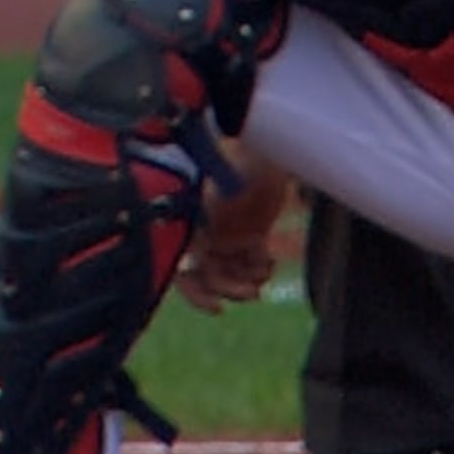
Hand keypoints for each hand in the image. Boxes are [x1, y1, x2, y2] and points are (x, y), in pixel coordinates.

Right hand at [173, 152, 289, 314]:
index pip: (184, 269)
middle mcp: (205, 234)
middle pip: (210, 277)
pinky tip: (269, 262)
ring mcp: (228, 233)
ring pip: (233, 273)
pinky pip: (251, 262)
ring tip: (263, 274)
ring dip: (246, 282)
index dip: (196, 294)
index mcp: (190, 226)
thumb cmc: (237, 161)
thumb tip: (195, 258)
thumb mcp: (217, 194)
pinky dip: (260, 268)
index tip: (217, 308)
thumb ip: (204, 223)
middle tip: (253, 293)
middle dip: (229, 289)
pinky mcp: (251, 231)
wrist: (267, 145)